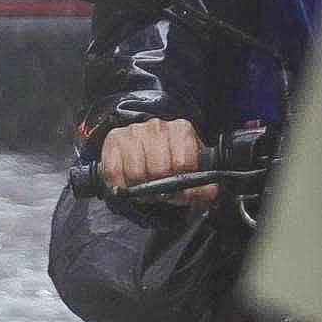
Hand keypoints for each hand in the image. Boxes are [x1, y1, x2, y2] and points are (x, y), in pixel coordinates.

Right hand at [98, 117, 217, 204]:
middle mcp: (157, 127)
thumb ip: (203, 186)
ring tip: (144, 188)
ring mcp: (133, 132)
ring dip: (140, 189)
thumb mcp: (190, 170)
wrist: (141, 144)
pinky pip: (115, 172)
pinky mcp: (113, 140)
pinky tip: (128, 184)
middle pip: (160, 170)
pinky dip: (121, 186)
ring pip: (137, 173)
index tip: (179, 190)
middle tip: (160, 192)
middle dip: (160, 188)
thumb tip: (208, 193)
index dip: (182, 184)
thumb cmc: (168, 159)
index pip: (184, 163)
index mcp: (181, 130)